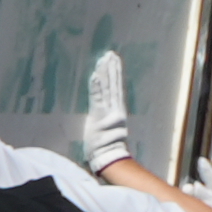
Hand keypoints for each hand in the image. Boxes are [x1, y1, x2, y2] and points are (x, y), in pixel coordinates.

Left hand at [77, 45, 134, 172]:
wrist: (108, 157)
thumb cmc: (105, 147)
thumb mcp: (105, 129)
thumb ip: (104, 118)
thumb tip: (100, 111)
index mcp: (115, 111)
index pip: (115, 88)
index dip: (114, 74)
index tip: (113, 61)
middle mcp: (114, 109)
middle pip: (113, 84)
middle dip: (111, 69)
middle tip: (110, 54)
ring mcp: (107, 111)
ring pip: (107, 88)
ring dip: (105, 72)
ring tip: (105, 59)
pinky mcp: (98, 116)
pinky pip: (97, 98)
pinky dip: (97, 86)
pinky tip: (96, 74)